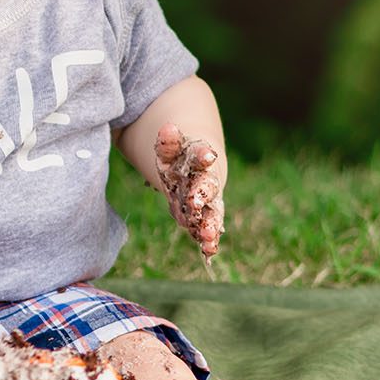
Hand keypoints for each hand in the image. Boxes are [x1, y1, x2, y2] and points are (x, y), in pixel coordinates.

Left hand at [155, 122, 224, 255]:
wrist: (197, 170)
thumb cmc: (180, 157)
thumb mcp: (169, 149)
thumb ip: (168, 143)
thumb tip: (168, 128)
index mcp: (198, 158)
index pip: (199, 154)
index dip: (202, 155)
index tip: (207, 156)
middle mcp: (206, 181)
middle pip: (207, 187)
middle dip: (202, 194)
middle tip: (196, 202)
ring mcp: (207, 201)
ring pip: (211, 212)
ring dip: (209, 223)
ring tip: (207, 235)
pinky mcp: (204, 218)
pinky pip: (208, 228)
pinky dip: (209, 240)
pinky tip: (209, 251)